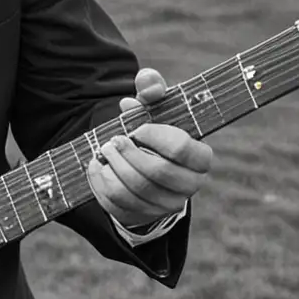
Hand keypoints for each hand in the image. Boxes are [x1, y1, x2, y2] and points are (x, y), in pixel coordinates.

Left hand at [86, 67, 212, 231]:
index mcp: (200, 158)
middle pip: (158, 172)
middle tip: (113, 140)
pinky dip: (103, 183)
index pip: (182, 149)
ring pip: (137, 190)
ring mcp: (167, 205)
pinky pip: (119, 204)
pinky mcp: (144, 216)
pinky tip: (97, 167)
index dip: (154, 136)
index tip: (137, 128)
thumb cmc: (154, 131)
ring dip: (114, 167)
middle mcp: (189, 185)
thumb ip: (152, 88)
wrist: (146, 164)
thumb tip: (145, 82)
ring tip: (104, 150)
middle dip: (129, 153)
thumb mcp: (155, 107)